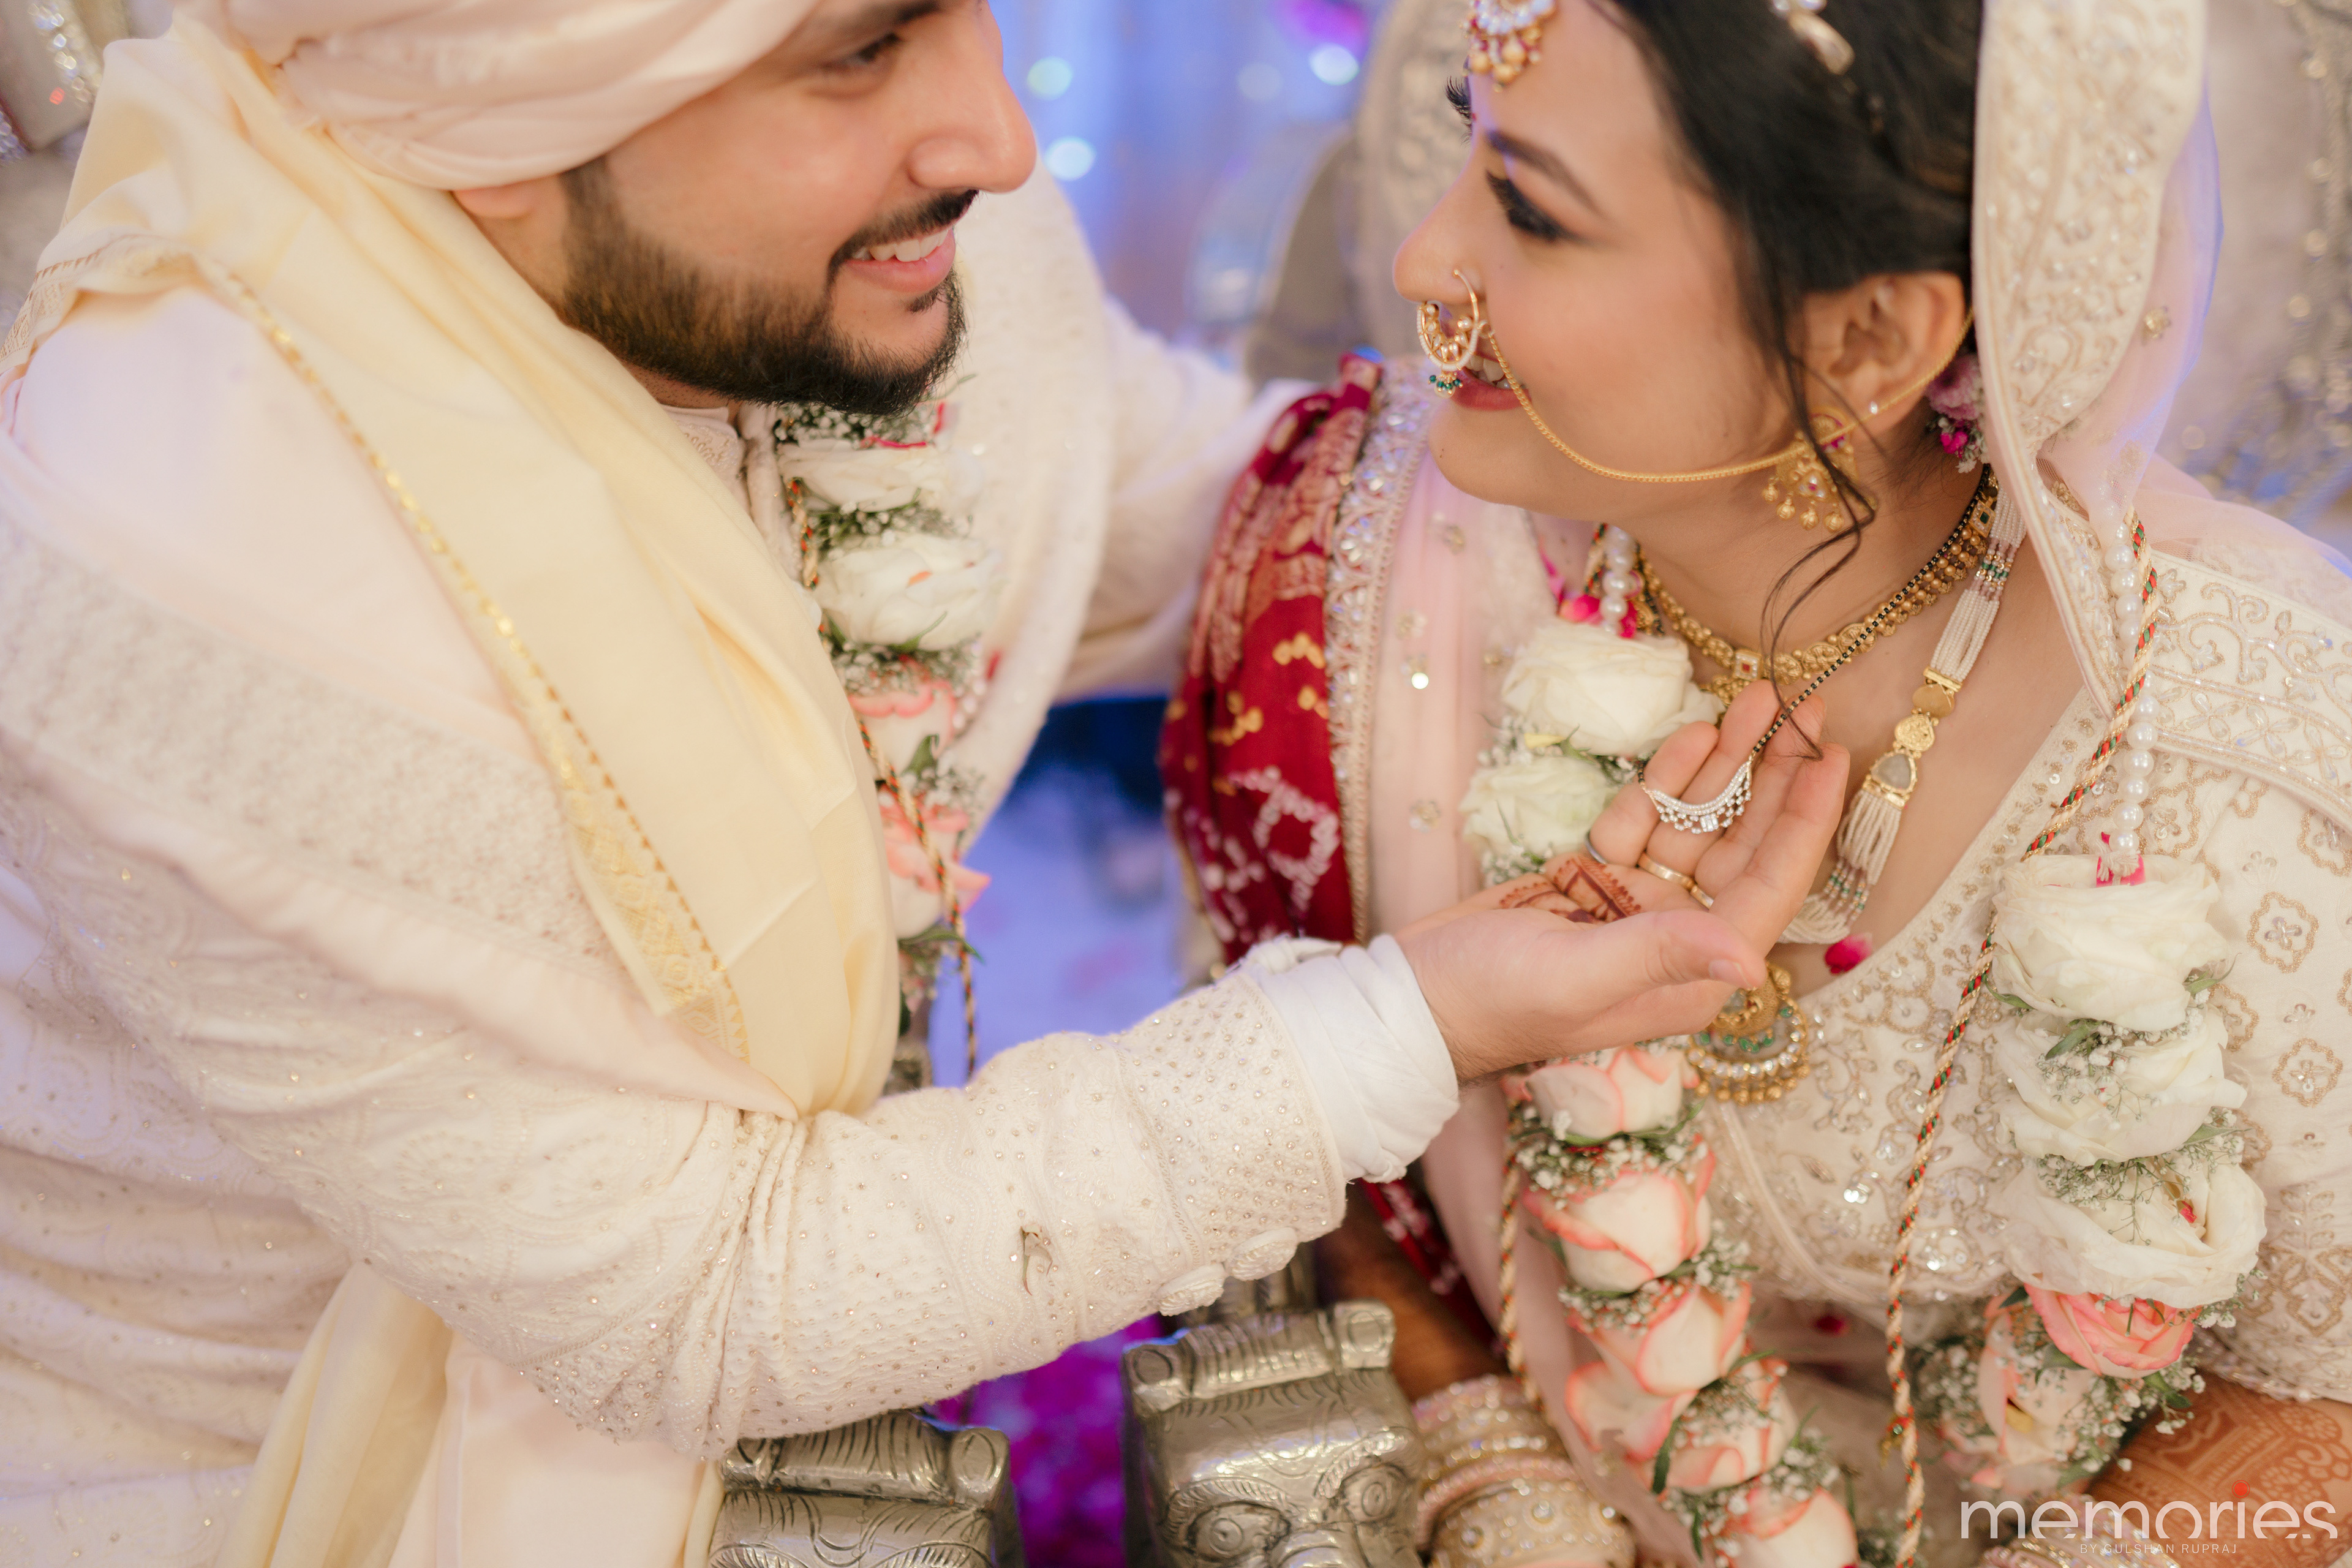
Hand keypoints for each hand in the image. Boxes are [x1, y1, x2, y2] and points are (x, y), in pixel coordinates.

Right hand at [1396, 692, 1843, 1081]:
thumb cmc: (1492, 1001)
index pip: (1770, 887)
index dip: (1806, 821)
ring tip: (1753, 697)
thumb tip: (1752, 962)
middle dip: (1774, 776)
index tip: (1833, 754)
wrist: (1411, 997)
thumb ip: (1661, 954)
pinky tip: (1696, 734)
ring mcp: (1637, 905)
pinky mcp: (1596, 878)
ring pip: (1699, 822)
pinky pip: (1647, 819)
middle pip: (1744, 845)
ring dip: (1725, 764)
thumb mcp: (1578, 976)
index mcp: (1691, 973)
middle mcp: (1678, 937)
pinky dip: (1669, 779)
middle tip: (1801, 705)